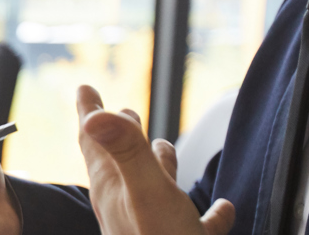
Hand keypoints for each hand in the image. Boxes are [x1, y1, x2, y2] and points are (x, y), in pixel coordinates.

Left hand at [76, 85, 234, 234]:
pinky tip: (223, 208)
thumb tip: (94, 117)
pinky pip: (196, 225)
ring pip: (153, 188)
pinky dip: (209, 213)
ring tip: (164, 148)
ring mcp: (150, 227)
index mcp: (114, 185)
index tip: (85, 87)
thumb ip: (126, 151)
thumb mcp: (147, 190)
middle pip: (120, 158)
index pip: (94, 139)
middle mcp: (125, 204)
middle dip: (122, 131)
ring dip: (160, 165)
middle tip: (124, 110)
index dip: (90, 111)